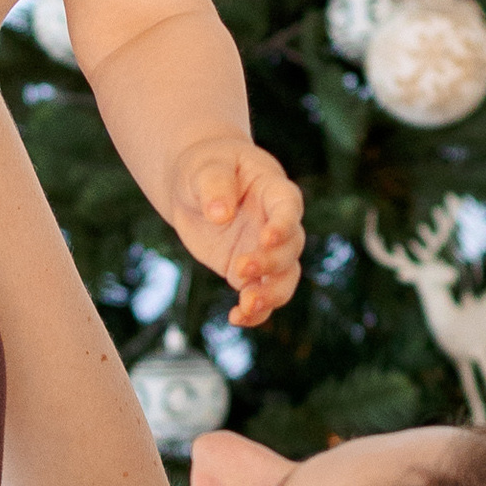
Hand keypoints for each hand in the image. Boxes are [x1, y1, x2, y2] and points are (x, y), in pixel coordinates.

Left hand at [171, 139, 305, 328]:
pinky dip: (254, 312)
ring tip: (246, 307)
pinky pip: (260, 295)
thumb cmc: (206, 167)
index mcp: (274, 191)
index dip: (283, 225)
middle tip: (239, 270)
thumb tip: (220, 214)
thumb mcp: (205, 168)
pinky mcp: (249, 271)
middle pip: (289, 249)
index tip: (267, 238)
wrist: (195, 187)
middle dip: (269, 263)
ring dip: (270, 295)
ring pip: (284, 279)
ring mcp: (266, 251)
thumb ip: (215, 187)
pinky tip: (236, 318)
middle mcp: (277, 224)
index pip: (288, 208)